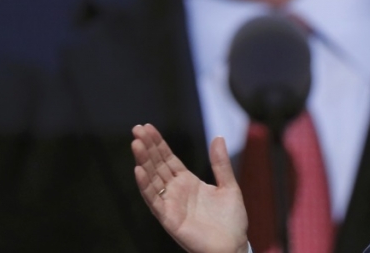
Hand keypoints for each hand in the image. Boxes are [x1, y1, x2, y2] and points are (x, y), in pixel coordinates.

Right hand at [132, 123, 248, 252]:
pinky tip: (138, 169)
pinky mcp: (168, 218)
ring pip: (152, 179)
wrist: (234, 247)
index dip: (158, 143)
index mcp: (188, 182)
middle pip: (157, 165)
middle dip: (147, 147)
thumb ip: (221, 164)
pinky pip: (154, 200)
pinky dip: (145, 185)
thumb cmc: (231, 222)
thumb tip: (219, 137)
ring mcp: (171, 204)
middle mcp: (176, 191)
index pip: (168, 158)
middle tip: (137, 129)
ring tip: (136, 144)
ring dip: (143, 161)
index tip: (147, 127)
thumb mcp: (229, 186)